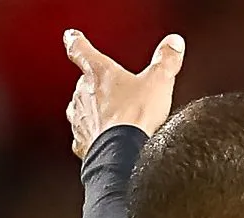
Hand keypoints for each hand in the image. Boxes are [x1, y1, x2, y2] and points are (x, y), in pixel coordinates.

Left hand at [64, 29, 184, 158]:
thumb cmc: (136, 116)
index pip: (81, 50)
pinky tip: (107, 139)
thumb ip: (165, 60)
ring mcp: (80, 120)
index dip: (76, 42)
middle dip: (97, 86)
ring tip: (113, 116)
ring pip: (82, 109)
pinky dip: (94, 135)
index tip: (70, 37)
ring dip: (94, 110)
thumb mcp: (159, 81)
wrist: (122, 154)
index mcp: (98, 72)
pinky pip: (85, 135)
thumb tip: (173, 44)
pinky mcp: (82, 143)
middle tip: (116, 91)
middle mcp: (82, 94)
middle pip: (84, 83)